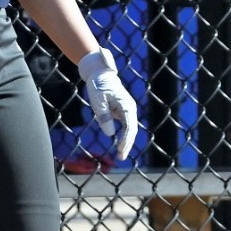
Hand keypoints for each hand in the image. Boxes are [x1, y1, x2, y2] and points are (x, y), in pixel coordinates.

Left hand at [78, 46, 137, 160]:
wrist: (101, 74)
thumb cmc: (99, 86)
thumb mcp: (98, 101)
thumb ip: (104, 116)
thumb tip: (110, 134)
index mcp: (126, 105)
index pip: (129, 126)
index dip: (126, 139)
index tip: (120, 149)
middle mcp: (130, 108)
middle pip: (132, 129)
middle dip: (127, 144)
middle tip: (121, 157)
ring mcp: (128, 110)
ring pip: (130, 129)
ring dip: (126, 142)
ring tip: (120, 155)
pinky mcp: (123, 112)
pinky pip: (125, 127)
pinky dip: (123, 136)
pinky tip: (119, 147)